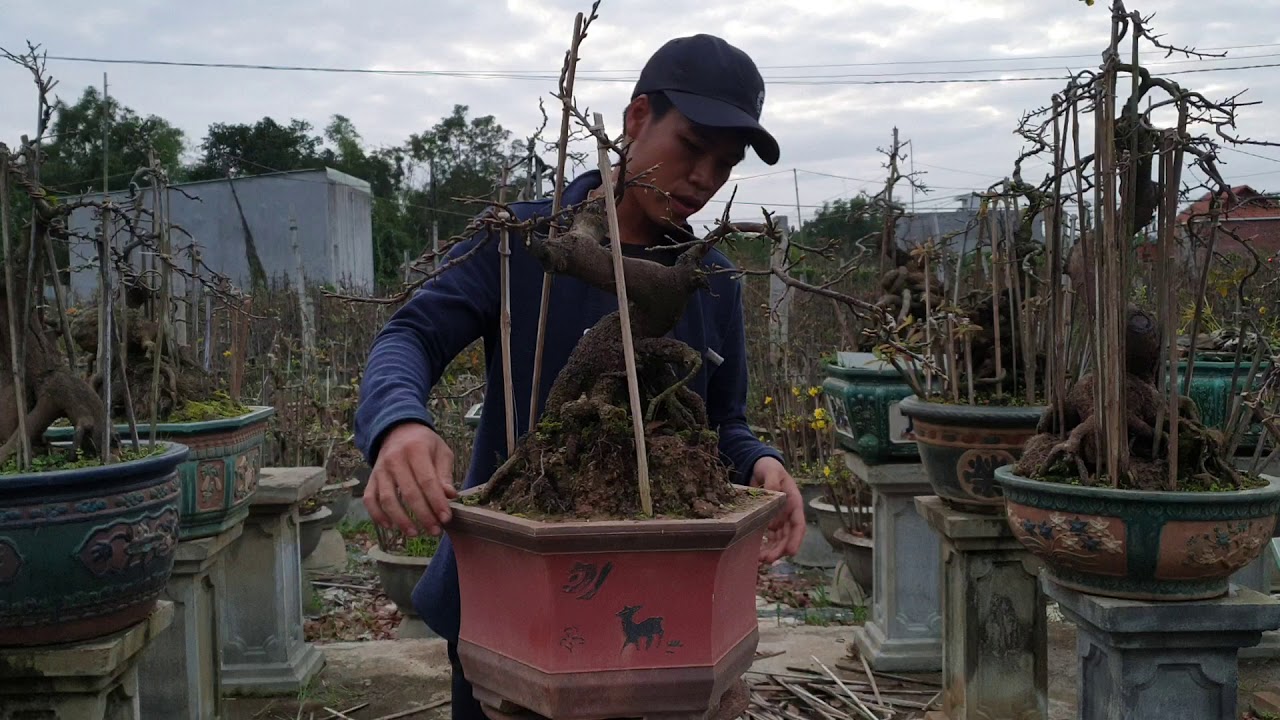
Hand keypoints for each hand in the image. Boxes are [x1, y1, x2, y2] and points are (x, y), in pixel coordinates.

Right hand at [364, 422, 457, 536]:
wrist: (398, 431)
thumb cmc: (424, 444)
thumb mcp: (441, 452)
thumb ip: (444, 474)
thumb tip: (450, 496)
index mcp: (416, 450)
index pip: (427, 480)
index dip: (436, 502)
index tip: (446, 518)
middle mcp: (395, 460)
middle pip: (408, 493)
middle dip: (423, 515)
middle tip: (435, 531)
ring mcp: (380, 470)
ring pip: (387, 499)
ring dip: (401, 520)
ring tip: (415, 533)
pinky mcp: (371, 479)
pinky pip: (370, 500)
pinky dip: (377, 515)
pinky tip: (390, 527)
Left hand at [750, 456, 804, 563]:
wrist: (760, 467)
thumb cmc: (770, 468)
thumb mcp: (772, 470)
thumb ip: (773, 481)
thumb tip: (774, 494)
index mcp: (794, 503)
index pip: (798, 524)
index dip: (796, 539)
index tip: (791, 552)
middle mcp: (788, 514)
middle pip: (788, 536)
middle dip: (780, 549)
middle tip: (768, 559)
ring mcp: (779, 518)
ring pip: (779, 539)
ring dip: (772, 550)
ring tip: (761, 560)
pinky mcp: (768, 521)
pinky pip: (768, 537)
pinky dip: (764, 545)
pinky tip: (756, 553)